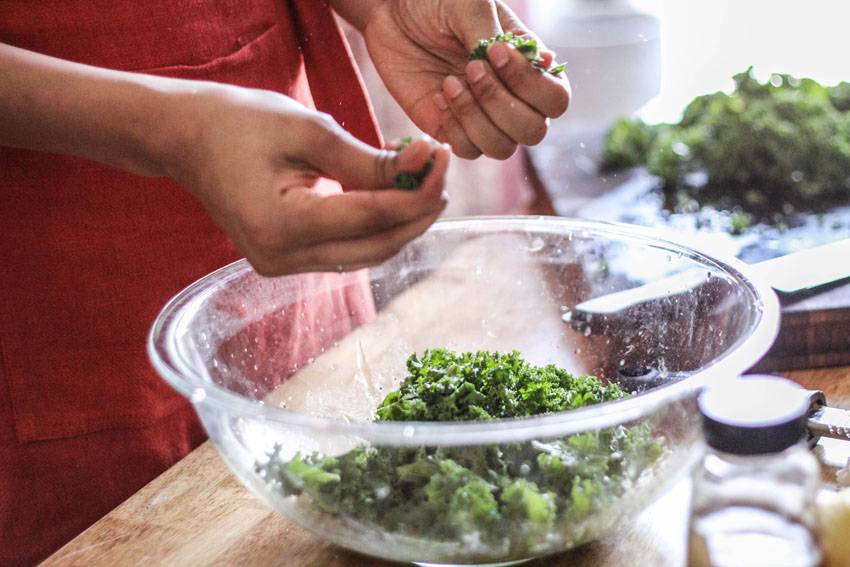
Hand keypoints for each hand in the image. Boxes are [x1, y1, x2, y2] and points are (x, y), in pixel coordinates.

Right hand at [162, 84, 449, 275]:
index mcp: (281, 225)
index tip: (444, 160)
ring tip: (424, 186)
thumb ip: (369, 160)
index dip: (416, 194)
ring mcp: (280, 265)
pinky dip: (372, 229)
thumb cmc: (240, 122)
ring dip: (399, 225)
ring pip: (363, 256)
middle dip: (416, 215)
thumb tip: (425, 166)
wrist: (187, 138)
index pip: (370, 218)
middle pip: (374, 248)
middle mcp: (280, 258)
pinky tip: (392, 200)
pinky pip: (343, 251)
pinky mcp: (284, 260)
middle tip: (443, 177)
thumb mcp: (309, 131)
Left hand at [360, 0, 569, 159]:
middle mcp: (512, 99)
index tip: (495, 52)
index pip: (556, 100)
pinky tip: (439, 95)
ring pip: (502, 148)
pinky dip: (455, 127)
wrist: (391, 13)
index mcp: (528, 68)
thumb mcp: (470, 6)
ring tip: (451, 80)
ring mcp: (482, 118)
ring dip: (476, 117)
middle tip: (469, 67)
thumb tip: (548, 61)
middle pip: (534, 131)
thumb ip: (501, 37)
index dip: (531, 85)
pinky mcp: (451, 130)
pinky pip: (467, 150)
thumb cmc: (437, 3)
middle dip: (501, 103)